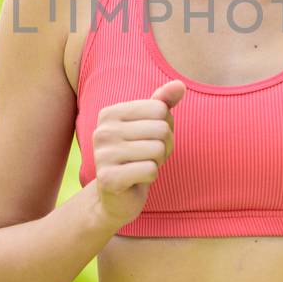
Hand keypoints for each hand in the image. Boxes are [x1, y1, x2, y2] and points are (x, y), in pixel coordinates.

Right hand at [91, 79, 185, 226]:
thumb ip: (163, 103)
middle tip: (150, 157)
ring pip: (157, 149)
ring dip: (158, 162)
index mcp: (110, 113)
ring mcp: (102, 155)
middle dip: (165, 146)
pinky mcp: (108, 178)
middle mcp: (102, 131)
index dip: (165, 126)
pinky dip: (151, 177)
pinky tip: (138, 180)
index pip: (159, 109)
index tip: (151, 139)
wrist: (116, 196)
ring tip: (143, 166)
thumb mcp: (150, 126)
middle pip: (161, 128)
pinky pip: (150, 170)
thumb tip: (180, 84)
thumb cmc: (136, 156)